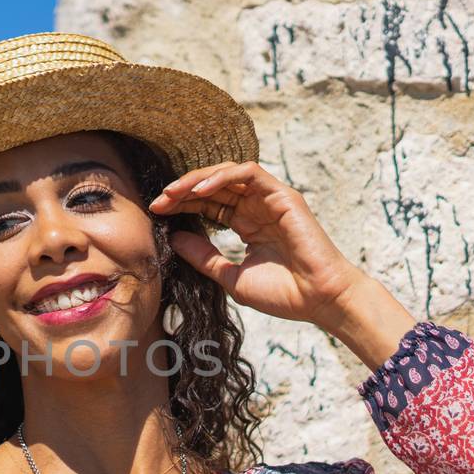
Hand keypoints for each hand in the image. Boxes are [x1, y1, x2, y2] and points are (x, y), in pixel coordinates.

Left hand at [148, 161, 365, 324]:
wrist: (317, 300)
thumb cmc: (282, 294)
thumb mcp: (231, 276)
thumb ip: (204, 257)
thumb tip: (173, 238)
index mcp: (246, 224)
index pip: (208, 204)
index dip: (181, 204)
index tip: (156, 212)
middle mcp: (257, 208)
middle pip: (213, 187)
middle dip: (183, 191)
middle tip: (158, 201)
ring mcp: (270, 199)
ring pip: (228, 174)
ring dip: (198, 180)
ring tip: (173, 193)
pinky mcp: (283, 195)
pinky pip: (249, 173)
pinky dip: (223, 177)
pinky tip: (200, 191)